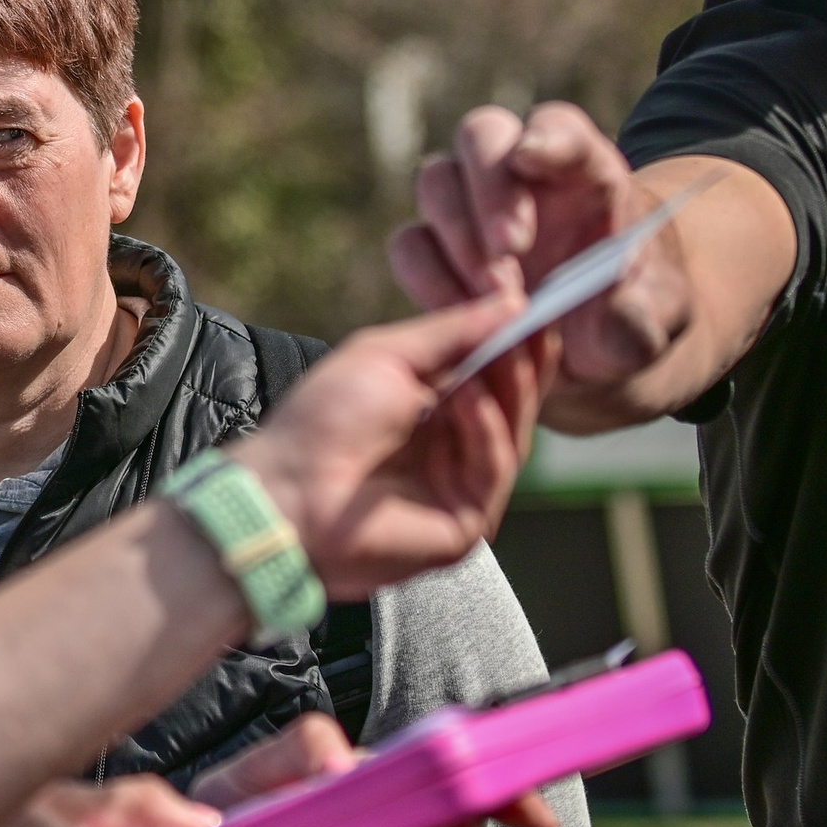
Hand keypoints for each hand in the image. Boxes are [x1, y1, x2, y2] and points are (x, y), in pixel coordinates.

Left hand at [229, 292, 549, 597]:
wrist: (286, 489)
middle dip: (525, 363)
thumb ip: (452, 331)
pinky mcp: (465, 523)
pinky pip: (494, 468)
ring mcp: (460, 488)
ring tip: (506, 349)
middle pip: (512, 407)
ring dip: (510, 389)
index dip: (517, 343)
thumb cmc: (321, 422)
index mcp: (433, 410)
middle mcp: (452, 449)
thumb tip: (513, 303)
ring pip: (513, 436)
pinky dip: (485, 428)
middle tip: (539, 323)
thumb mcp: (387, 355)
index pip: (493, 377)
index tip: (540, 305)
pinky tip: (466, 395)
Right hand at [389, 102, 690, 387]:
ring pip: (437, 182)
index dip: (546, 135)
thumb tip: (619, 320)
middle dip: (491, 189)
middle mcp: (517, 171)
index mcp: (583, 168)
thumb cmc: (628, 313)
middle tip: (512, 249)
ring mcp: (468, 204)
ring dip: (459, 238)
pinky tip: (467, 321)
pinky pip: (411, 247)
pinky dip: (432, 281)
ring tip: (498, 296)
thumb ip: (642, 321)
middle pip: (483, 135)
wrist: (586, 345)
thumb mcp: (655, 321)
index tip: (531, 155)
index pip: (560, 127)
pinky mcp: (434, 248)